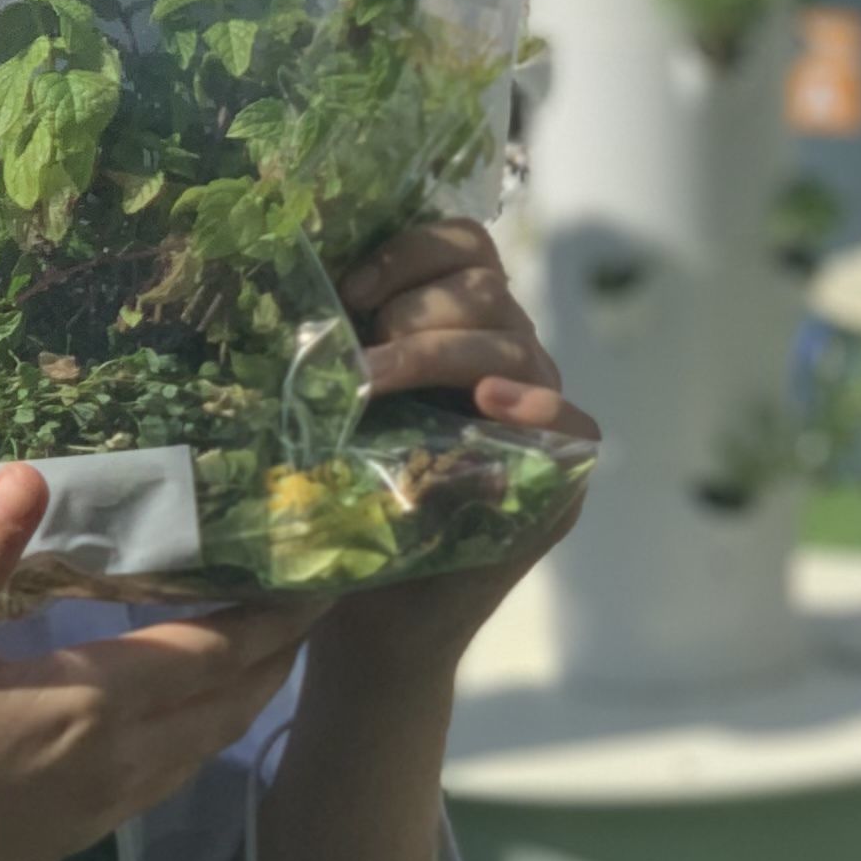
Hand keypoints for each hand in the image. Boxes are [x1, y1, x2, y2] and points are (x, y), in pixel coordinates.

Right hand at [0, 466, 310, 860]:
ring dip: (249, 696)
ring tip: (269, 652)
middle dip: (280, 652)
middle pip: (231, 701)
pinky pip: (173, 775)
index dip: (273, 614)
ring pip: (208, 745)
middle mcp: (120, 757)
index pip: (213, 651)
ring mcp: (103, 804)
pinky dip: (206, 735)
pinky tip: (189, 719)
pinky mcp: (79, 834)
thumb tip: (31, 475)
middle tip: (312, 604)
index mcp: (91, 702)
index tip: (317, 576)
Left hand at [328, 217, 599, 667]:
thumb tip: (286, 284)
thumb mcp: (332, 411)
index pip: (461, 246)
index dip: (408, 252)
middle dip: (412, 317)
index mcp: (458, 326)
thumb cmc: (345, 503)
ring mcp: (537, 417)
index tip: (347, 291)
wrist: (371, 615)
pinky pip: (575, 425)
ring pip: (510, 346)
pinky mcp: (559, 478)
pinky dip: (538, 408)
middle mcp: (506, 359)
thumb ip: (338, 349)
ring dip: (436, 356)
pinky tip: (493, 407)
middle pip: (483, 290)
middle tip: (355, 367)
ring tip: (373, 387)